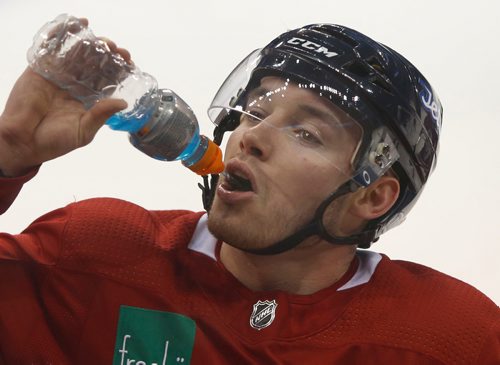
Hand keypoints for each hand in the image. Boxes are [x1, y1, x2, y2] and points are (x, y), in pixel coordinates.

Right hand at [0, 40, 130, 176]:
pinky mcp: (42, 68)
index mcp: (89, 99)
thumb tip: (123, 102)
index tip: (130, 64)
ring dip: (93, 44)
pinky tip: (78, 25)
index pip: (108, 80)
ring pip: (79, 53)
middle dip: (110, 55)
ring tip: (105, 42)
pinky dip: (65, 33)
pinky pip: (53, 46)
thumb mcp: (84, 132)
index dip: (120, 70)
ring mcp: (59, 75)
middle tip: (119, 51)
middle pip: (96, 64)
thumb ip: (101, 115)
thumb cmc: (54, 141)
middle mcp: (76, 85)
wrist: (23, 142)